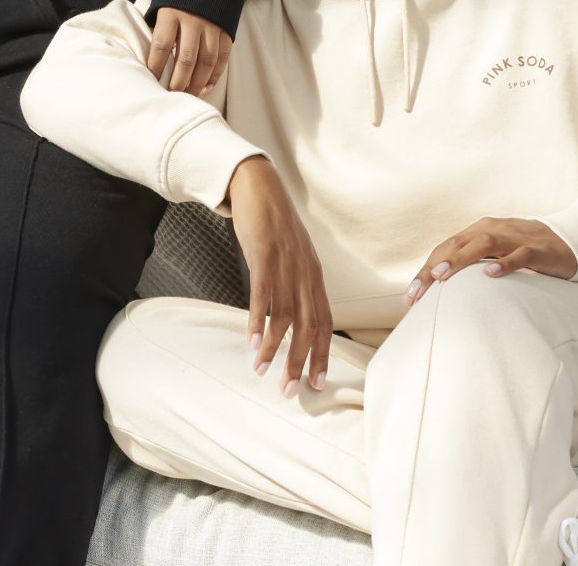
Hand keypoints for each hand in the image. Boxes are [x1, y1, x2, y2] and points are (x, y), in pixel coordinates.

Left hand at [146, 7, 231, 96]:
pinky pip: (222, 57)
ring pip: (206, 61)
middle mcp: (193, 20)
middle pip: (186, 58)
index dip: (156, 66)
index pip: (161, 45)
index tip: (151, 80)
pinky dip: (216, 74)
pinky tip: (207, 86)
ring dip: (198, 82)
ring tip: (189, 94)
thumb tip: (151, 58)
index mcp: (171, 13)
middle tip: (171, 94)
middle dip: (178, 81)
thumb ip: (159, 28)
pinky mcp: (226, 30)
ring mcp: (212, 26)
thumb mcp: (162, 4)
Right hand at [226, 157, 332, 396]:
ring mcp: (286, 264)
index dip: (321, 353)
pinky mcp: (264, 254)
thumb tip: (292, 315)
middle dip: (300, 361)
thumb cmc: (273, 225)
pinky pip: (263, 293)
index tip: (317, 382)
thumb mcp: (291, 257)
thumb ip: (294, 283)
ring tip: (261, 371)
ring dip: (274, 347)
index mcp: (313, 276)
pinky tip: (252, 340)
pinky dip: (259, 319)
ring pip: (285, 315)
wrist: (259, 187)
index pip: (325, 322)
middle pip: (309, 325)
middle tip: (291, 389)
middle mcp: (305, 273)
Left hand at [406, 217, 576, 304]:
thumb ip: (471, 265)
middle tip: (417, 292)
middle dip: (433, 268)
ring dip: (460, 260)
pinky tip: (489, 273)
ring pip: (483, 244)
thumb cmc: (525, 251)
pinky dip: (503, 263)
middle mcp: (493, 230)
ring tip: (441, 277)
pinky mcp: (537, 250)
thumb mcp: (494, 254)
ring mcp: (516, 238)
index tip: (410, 296)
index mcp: (479, 231)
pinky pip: (519, 255)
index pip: (445, 248)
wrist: (570, 241)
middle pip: (456, 245)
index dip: (426, 270)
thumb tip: (441, 290)